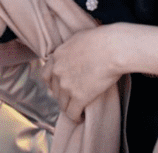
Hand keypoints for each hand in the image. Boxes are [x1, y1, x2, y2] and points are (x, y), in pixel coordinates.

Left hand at [42, 23, 157, 122]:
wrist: (111, 48)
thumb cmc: (101, 40)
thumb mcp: (78, 39)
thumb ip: (71, 49)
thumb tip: (75, 51)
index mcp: (56, 56)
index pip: (46, 75)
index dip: (53, 83)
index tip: (60, 86)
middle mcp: (57, 71)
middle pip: (54, 91)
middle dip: (62, 95)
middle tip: (71, 98)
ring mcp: (66, 85)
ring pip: (62, 104)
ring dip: (69, 107)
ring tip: (77, 109)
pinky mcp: (78, 96)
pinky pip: (72, 113)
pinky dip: (76, 117)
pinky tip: (81, 117)